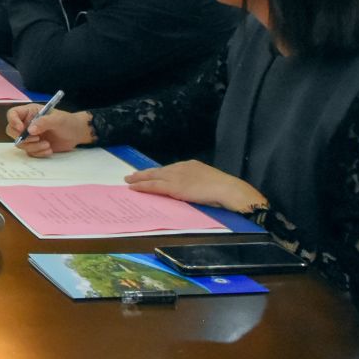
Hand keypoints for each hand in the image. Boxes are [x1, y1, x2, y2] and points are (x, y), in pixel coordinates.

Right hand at [6, 106, 93, 156]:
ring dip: (33, 147)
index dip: (13, 121)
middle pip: (11, 131)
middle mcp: (26, 124)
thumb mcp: (58, 120)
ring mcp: (30, 136)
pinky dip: (38, 153)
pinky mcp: (34, 146)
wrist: (77, 134)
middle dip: (22, 138)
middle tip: (36, 139)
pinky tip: (49, 150)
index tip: (21, 129)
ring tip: (47, 145)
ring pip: (21, 144)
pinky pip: (29, 152)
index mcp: (29, 113)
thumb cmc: (67, 122)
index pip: (12, 114)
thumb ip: (44, 122)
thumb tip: (30, 130)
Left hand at [124, 161, 266, 213]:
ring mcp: (177, 176)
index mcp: (192, 166)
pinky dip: (142, 186)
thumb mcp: (209, 184)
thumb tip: (193, 193)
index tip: (151, 174)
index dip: (159, 173)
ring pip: (153, 176)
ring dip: (140, 179)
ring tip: (129, 181)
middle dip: (145, 173)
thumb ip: (198, 185)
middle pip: (159, 170)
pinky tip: (133, 188)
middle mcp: (182, 168)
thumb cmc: (225, 191)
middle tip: (132, 175)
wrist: (229, 190)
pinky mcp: (173, 186)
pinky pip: (154, 186)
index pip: (171, 169)